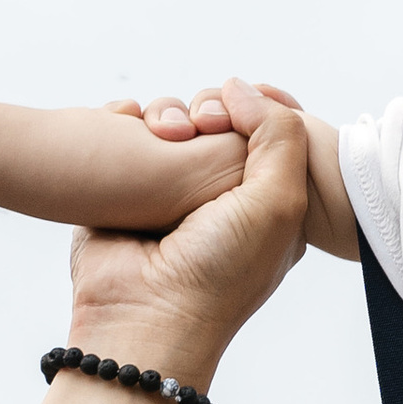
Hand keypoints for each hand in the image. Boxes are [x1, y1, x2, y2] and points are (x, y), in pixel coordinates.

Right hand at [65, 78, 307, 385]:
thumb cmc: (220, 271)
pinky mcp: (123, 187)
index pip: (269, 132)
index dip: (259, 106)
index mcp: (266, 203)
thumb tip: (238, 87)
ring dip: (166, 111)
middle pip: (216, 119)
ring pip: (171, 120)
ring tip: (164, 130)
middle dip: (208, 107)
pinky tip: (128, 122)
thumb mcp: (279, 203)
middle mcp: (217, 195)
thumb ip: (279, 135)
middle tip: (201, 124)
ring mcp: (168, 190)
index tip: (245, 100)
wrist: (142, 315)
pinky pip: (125, 132)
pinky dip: (124, 119)